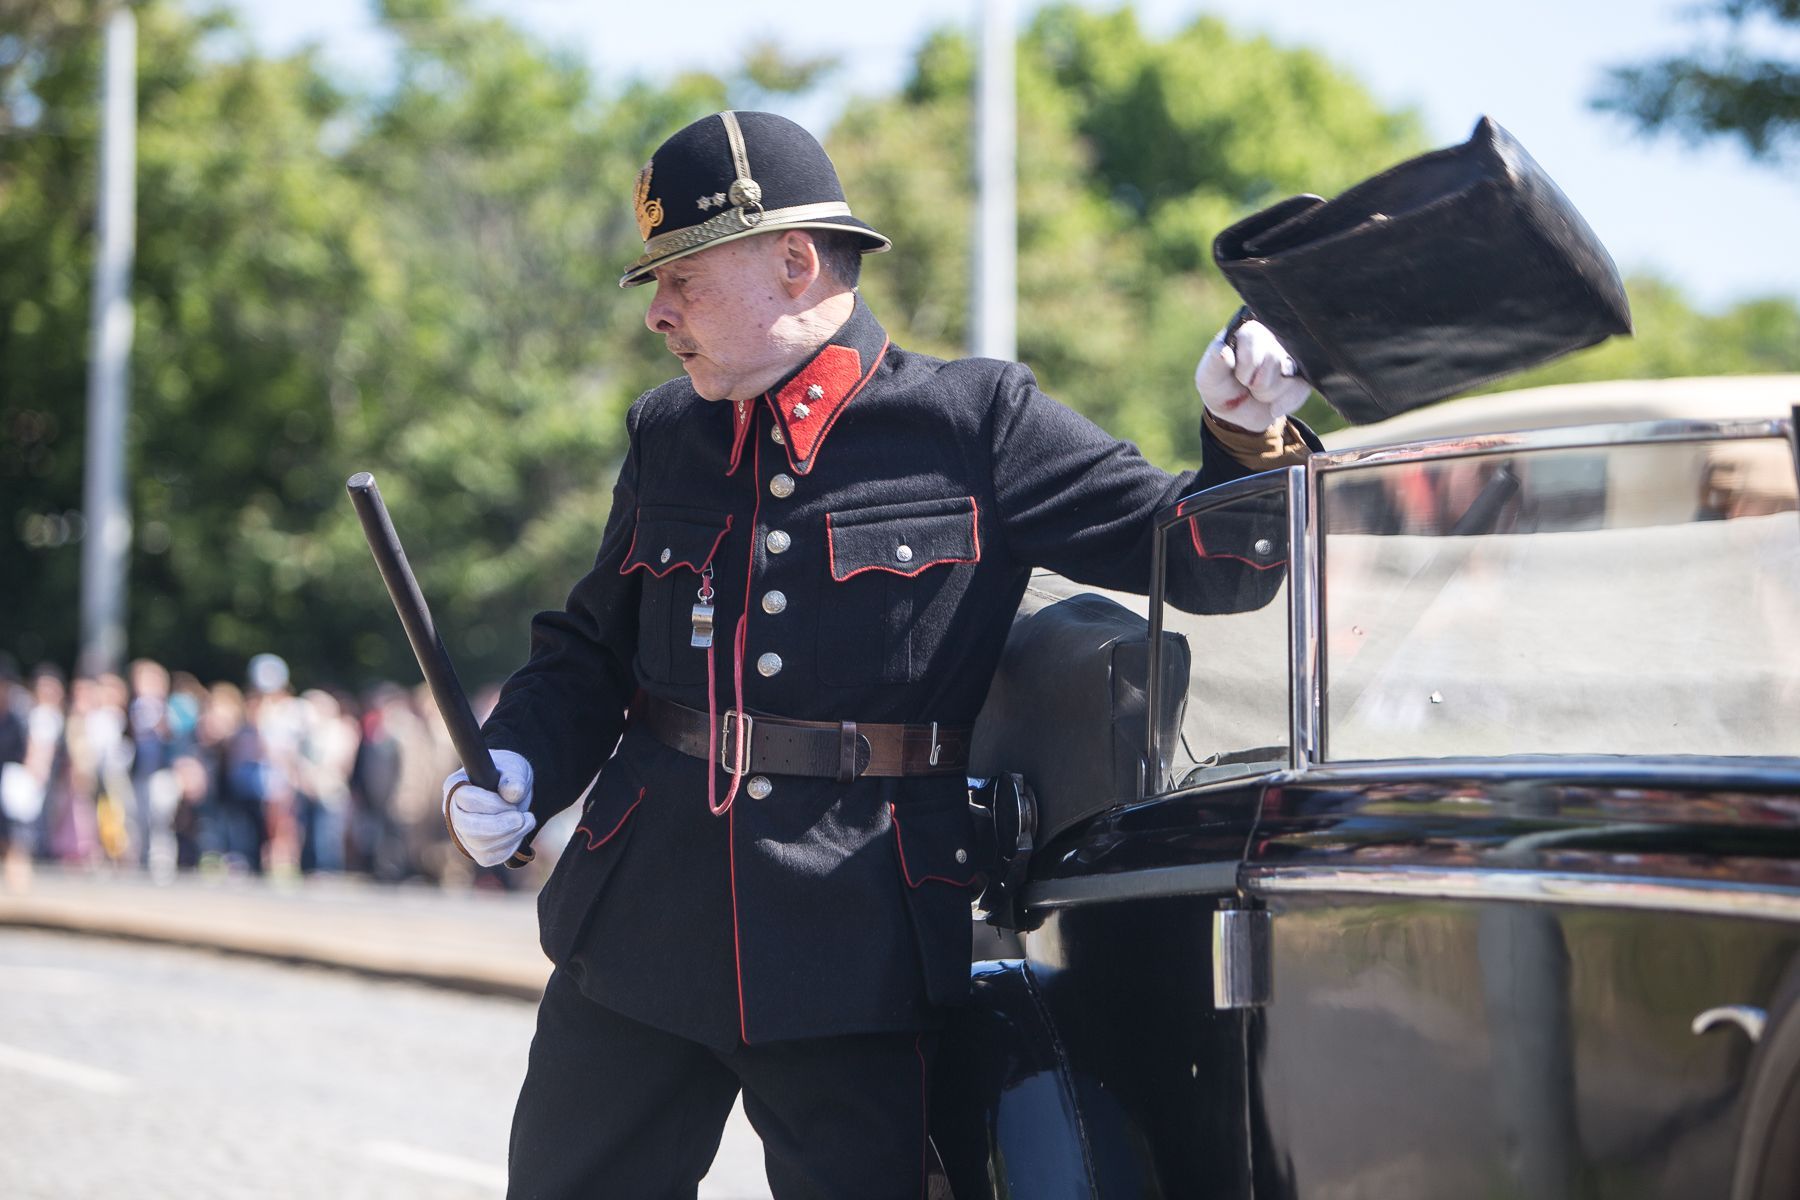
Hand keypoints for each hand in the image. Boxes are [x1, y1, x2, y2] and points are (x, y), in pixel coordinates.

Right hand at [442, 750, 536, 866]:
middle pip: (468, 827)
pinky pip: (488, 857)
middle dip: (500, 826)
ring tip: (528, 820)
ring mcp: (461, 833)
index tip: (513, 801)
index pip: (464, 799)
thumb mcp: (514, 768)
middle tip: (524, 817)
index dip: (491, 804)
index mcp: (455, 786)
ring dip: (510, 836)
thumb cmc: (509, 775)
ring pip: (480, 845)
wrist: (513, 791)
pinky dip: (508, 849)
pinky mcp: (474, 849)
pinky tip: (520, 833)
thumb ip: (513, 778)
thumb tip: (513, 792)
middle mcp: (452, 812)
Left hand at [1195, 319, 1310, 433]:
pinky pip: (1300, 390)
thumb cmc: (1221, 387)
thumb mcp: (1209, 378)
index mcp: (1249, 330)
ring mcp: (1292, 356)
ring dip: (1268, 394)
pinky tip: (1272, 405)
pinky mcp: (1304, 375)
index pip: (1254, 339)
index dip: (1245, 367)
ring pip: (1287, 377)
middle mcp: (1274, 336)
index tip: (1236, 375)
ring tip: (1258, 391)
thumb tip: (1223, 352)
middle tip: (1247, 384)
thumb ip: (1213, 363)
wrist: (1238, 413)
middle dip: (1256, 383)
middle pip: (1274, 358)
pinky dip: (1283, 404)